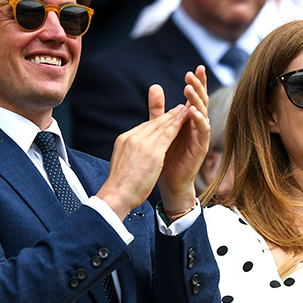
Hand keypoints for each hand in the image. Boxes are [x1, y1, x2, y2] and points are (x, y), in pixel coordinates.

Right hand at [96, 88, 188, 218]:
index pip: (144, 127)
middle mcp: (132, 138)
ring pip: (161, 126)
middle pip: (153, 123)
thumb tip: (135, 156)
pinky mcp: (153, 151)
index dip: (157, 122)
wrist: (117, 195)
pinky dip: (177, 125)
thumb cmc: (120, 187)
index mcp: (124, 140)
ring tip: (185, 110)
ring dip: (175, 116)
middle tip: (180, 108)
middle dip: (167, 115)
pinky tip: (185, 119)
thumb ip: (130, 155)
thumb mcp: (122, 164)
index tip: (166, 118)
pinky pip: (168, 134)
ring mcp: (142, 143)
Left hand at [157, 66, 210, 214]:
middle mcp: (197, 126)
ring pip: (203, 114)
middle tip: (194, 72)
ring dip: (197, 100)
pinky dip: (199, 121)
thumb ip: (159, 109)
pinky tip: (193, 111)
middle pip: (201, 101)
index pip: (194, 97)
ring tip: (189, 88)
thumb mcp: (160, 128)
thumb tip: (155, 86)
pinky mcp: (200, 148)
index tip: (195, 68)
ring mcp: (200, 137)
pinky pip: (202, 132)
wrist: (169, 181)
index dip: (197, 83)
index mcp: (189, 120)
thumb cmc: (167, 156)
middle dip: (199, 86)